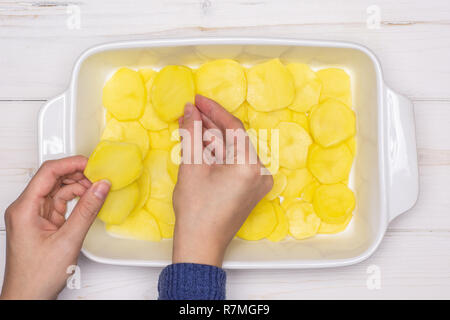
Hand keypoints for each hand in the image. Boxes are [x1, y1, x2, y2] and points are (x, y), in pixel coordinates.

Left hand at [0, 156, 110, 299]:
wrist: (28, 297)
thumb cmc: (37, 276)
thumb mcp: (68, 240)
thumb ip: (87, 211)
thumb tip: (101, 187)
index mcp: (24, 208)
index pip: (48, 173)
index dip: (71, 164)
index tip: (91, 163)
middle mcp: (26, 209)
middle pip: (53, 179)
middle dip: (77, 175)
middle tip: (99, 177)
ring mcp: (34, 216)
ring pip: (58, 191)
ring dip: (78, 188)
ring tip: (97, 190)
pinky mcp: (42, 223)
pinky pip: (60, 204)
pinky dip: (76, 201)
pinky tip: (89, 201)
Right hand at [172, 95, 272, 266]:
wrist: (200, 244)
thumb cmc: (196, 210)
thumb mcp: (191, 165)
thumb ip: (192, 133)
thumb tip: (190, 110)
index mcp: (250, 165)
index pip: (233, 127)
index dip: (213, 110)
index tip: (197, 99)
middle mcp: (260, 172)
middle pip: (233, 138)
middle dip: (210, 125)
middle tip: (190, 112)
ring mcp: (258, 182)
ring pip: (233, 150)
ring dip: (212, 139)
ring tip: (191, 127)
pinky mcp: (251, 189)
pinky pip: (235, 163)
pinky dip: (219, 154)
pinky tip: (201, 145)